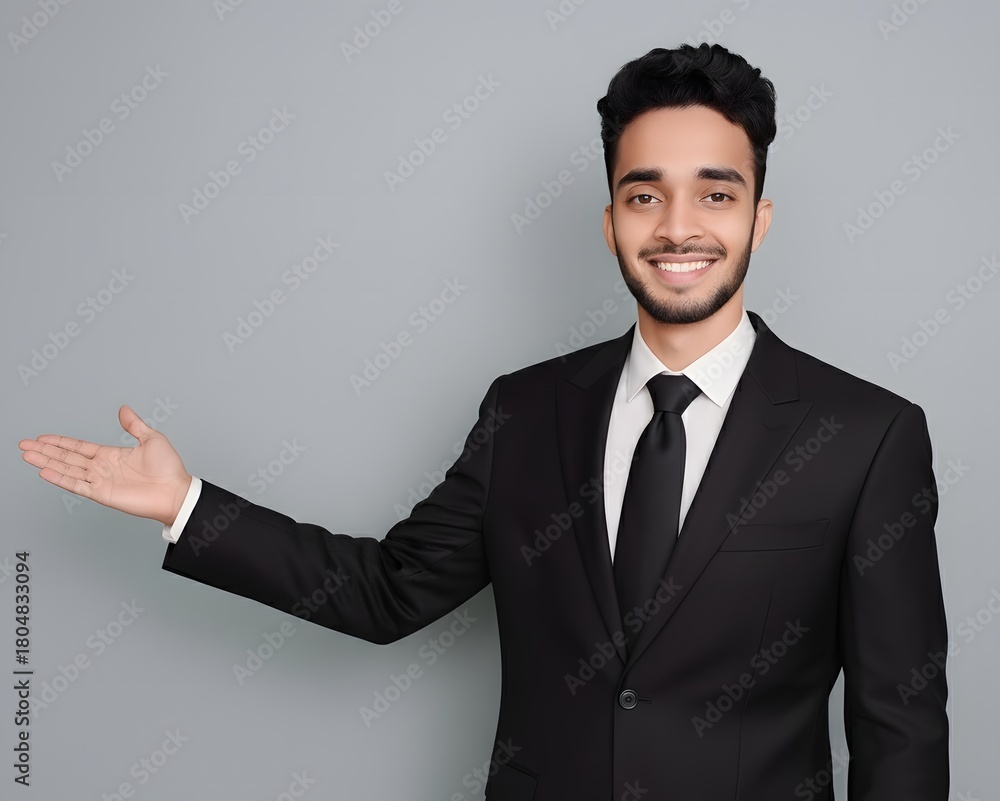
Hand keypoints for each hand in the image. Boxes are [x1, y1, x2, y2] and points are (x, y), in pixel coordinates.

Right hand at [18, 404, 192, 526]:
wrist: (175, 490)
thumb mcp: (151, 438)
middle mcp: (101, 468)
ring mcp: (100, 481)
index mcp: (110, 455)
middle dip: (45, 451)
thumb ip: (134, 425)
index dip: (60, 442)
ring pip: (66, 469)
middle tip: (24, 445)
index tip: (42, 437)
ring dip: (46, 462)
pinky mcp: (102, 494)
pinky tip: (44, 472)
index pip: (78, 447)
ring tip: (27, 455)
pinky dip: (60, 479)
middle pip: (66, 457)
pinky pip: (76, 485)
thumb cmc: (168, 468)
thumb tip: (124, 409)